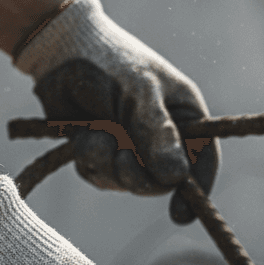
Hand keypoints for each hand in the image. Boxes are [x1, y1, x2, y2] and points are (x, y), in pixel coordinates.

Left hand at [14, 0, 219, 224]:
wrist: (60, 49)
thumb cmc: (110, 61)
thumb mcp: (140, 93)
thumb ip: (158, 134)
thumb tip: (177, 178)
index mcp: (185, 116)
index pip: (203, 159)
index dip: (196, 189)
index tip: (180, 215)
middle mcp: (162, 136)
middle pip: (161, 181)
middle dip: (137, 174)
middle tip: (121, 158)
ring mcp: (131, 146)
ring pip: (126, 182)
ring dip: (106, 163)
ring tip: (95, 132)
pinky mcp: (102, 153)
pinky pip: (99, 176)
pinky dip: (89, 161)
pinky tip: (84, 136)